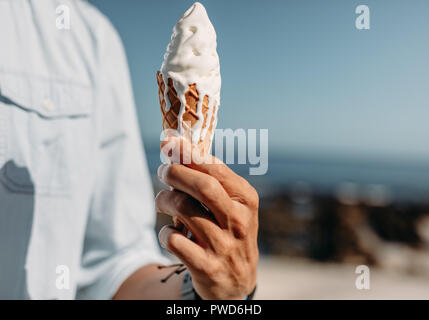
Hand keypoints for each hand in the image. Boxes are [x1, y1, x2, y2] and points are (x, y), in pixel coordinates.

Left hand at [155, 137, 258, 299]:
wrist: (237, 281)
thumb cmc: (230, 232)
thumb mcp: (233, 206)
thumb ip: (213, 180)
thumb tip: (179, 148)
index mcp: (246, 200)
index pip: (216, 169)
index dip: (189, 153)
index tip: (169, 142)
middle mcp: (238, 221)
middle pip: (202, 186)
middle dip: (175, 173)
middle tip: (162, 170)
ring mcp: (223, 245)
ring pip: (183, 209)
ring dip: (165, 199)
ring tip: (163, 200)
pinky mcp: (206, 266)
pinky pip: (173, 240)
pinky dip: (164, 232)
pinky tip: (169, 232)